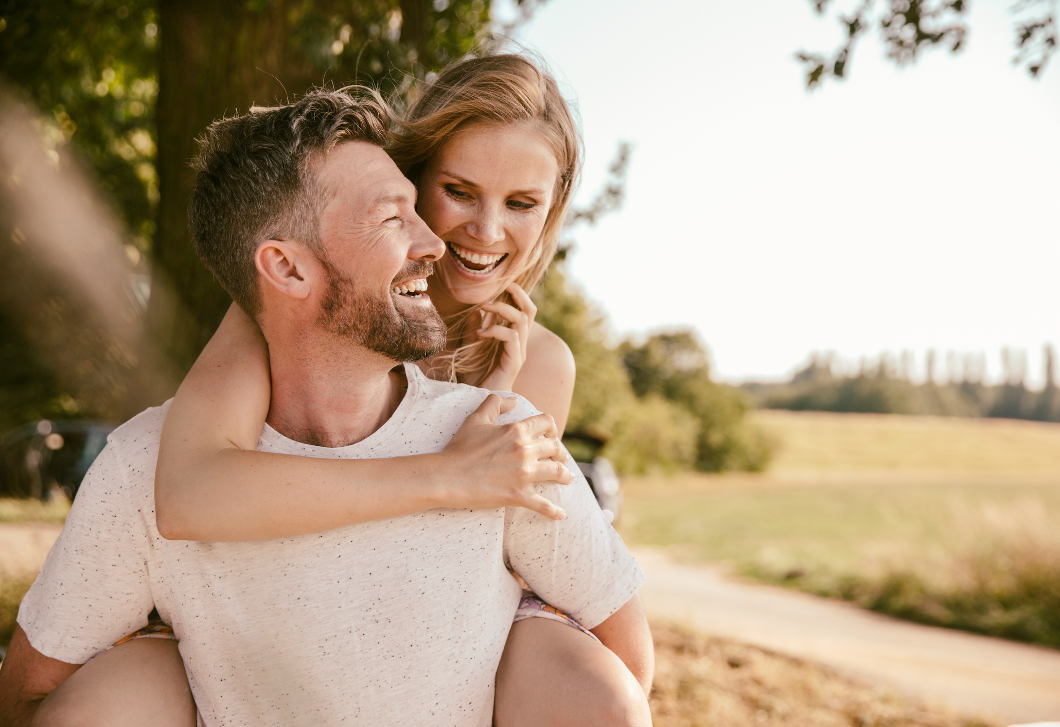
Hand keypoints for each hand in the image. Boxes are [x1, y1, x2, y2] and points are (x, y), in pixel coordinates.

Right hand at [438, 394, 573, 519]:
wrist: (447, 476)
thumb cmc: (459, 448)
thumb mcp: (476, 419)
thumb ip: (495, 403)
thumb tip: (514, 400)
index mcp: (516, 430)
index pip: (547, 423)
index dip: (552, 427)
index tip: (552, 434)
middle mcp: (524, 450)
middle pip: (555, 448)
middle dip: (561, 453)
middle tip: (560, 459)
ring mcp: (523, 474)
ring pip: (557, 473)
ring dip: (565, 476)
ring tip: (568, 479)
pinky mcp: (518, 495)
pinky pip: (543, 504)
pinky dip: (554, 511)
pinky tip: (561, 515)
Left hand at [477, 283, 536, 391]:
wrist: (477, 402)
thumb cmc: (475, 378)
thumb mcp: (470, 348)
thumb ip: (473, 331)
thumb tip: (474, 312)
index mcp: (513, 339)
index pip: (524, 310)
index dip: (517, 294)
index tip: (502, 283)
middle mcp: (520, 344)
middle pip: (529, 311)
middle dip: (518, 293)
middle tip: (500, 285)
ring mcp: (518, 353)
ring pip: (522, 320)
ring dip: (502, 308)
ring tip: (483, 305)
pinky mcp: (514, 363)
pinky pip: (512, 337)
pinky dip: (496, 329)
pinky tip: (480, 332)